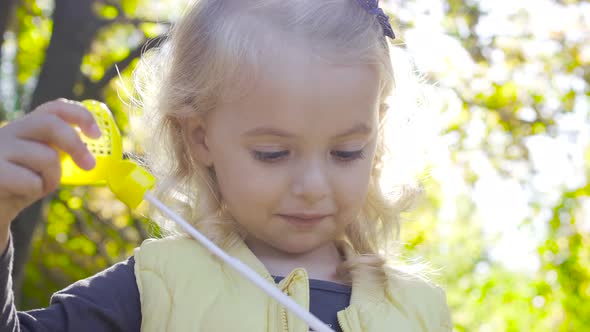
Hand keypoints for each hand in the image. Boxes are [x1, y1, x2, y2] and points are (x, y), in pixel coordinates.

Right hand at [0, 98, 100, 250]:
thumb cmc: (19, 186)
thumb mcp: (42, 165)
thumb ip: (60, 152)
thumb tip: (91, 153)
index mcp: (26, 127)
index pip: (55, 108)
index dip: (80, 115)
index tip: (96, 134)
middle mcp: (9, 131)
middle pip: (51, 124)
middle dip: (75, 144)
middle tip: (89, 165)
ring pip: (47, 157)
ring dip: (52, 178)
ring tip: (37, 186)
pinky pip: (31, 180)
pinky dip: (36, 190)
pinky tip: (21, 193)